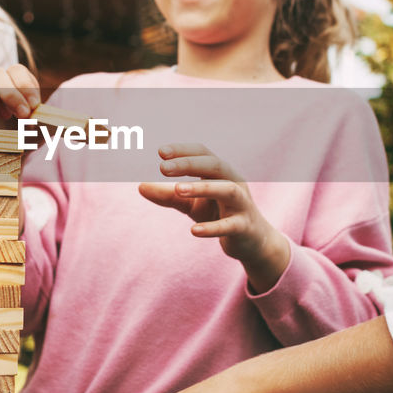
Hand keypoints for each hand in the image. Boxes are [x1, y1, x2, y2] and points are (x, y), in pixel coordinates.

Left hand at [138, 143, 290, 291]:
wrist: (251, 242)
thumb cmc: (218, 214)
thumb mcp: (191, 204)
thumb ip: (168, 195)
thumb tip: (140, 186)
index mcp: (221, 172)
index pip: (203, 153)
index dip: (183, 150)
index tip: (159, 152)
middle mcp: (234, 182)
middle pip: (214, 165)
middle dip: (189, 164)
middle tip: (162, 167)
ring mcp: (242, 204)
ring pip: (227, 190)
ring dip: (202, 188)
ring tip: (178, 190)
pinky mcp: (245, 227)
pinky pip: (230, 225)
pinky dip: (213, 227)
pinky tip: (194, 230)